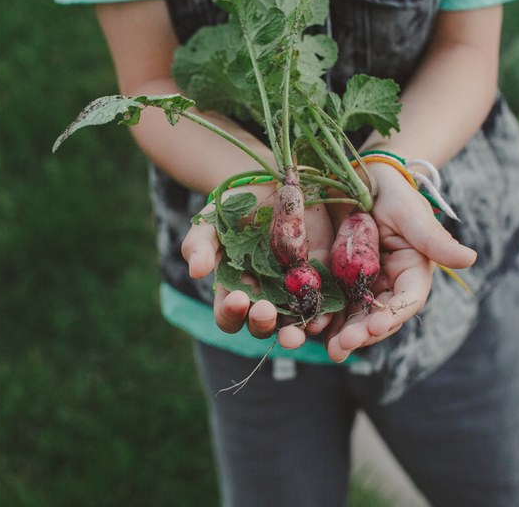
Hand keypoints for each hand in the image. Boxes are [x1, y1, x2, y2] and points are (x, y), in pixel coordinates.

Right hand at [180, 182, 336, 348]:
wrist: (274, 184)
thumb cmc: (236, 207)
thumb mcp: (212, 222)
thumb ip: (200, 245)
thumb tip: (196, 272)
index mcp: (234, 290)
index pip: (228, 315)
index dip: (231, 313)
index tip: (237, 298)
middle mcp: (263, 298)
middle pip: (261, 326)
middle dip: (262, 323)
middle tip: (265, 311)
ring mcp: (292, 292)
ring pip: (292, 325)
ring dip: (293, 334)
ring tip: (294, 334)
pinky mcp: (318, 281)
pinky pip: (321, 305)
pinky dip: (322, 316)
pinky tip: (322, 318)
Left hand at [325, 162, 476, 361]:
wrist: (360, 177)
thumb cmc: (393, 192)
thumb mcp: (411, 214)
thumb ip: (434, 239)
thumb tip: (470, 258)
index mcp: (412, 272)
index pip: (406, 300)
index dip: (393, 315)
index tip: (376, 326)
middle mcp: (388, 285)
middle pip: (378, 316)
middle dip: (363, 334)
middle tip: (343, 346)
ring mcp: (362, 285)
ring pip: (355, 317)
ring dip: (344, 336)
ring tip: (330, 350)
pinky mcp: (339, 280)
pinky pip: (332, 303)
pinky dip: (324, 318)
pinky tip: (311, 330)